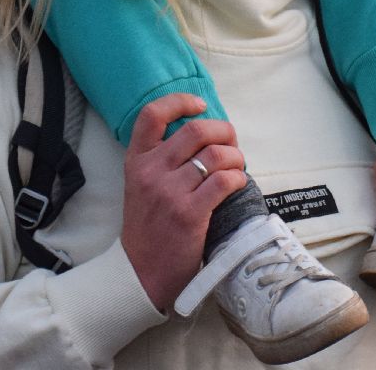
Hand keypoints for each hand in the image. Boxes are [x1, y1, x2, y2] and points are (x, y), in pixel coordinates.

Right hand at [121, 94, 246, 311]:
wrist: (139, 273)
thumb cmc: (148, 229)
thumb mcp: (141, 186)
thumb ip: (162, 160)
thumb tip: (204, 136)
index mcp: (136, 161)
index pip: (152, 115)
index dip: (179, 101)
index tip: (200, 105)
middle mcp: (151, 172)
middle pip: (196, 130)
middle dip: (224, 131)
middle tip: (231, 142)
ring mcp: (169, 193)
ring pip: (216, 155)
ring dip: (235, 157)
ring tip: (237, 166)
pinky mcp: (190, 214)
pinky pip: (224, 181)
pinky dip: (238, 177)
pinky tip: (237, 183)